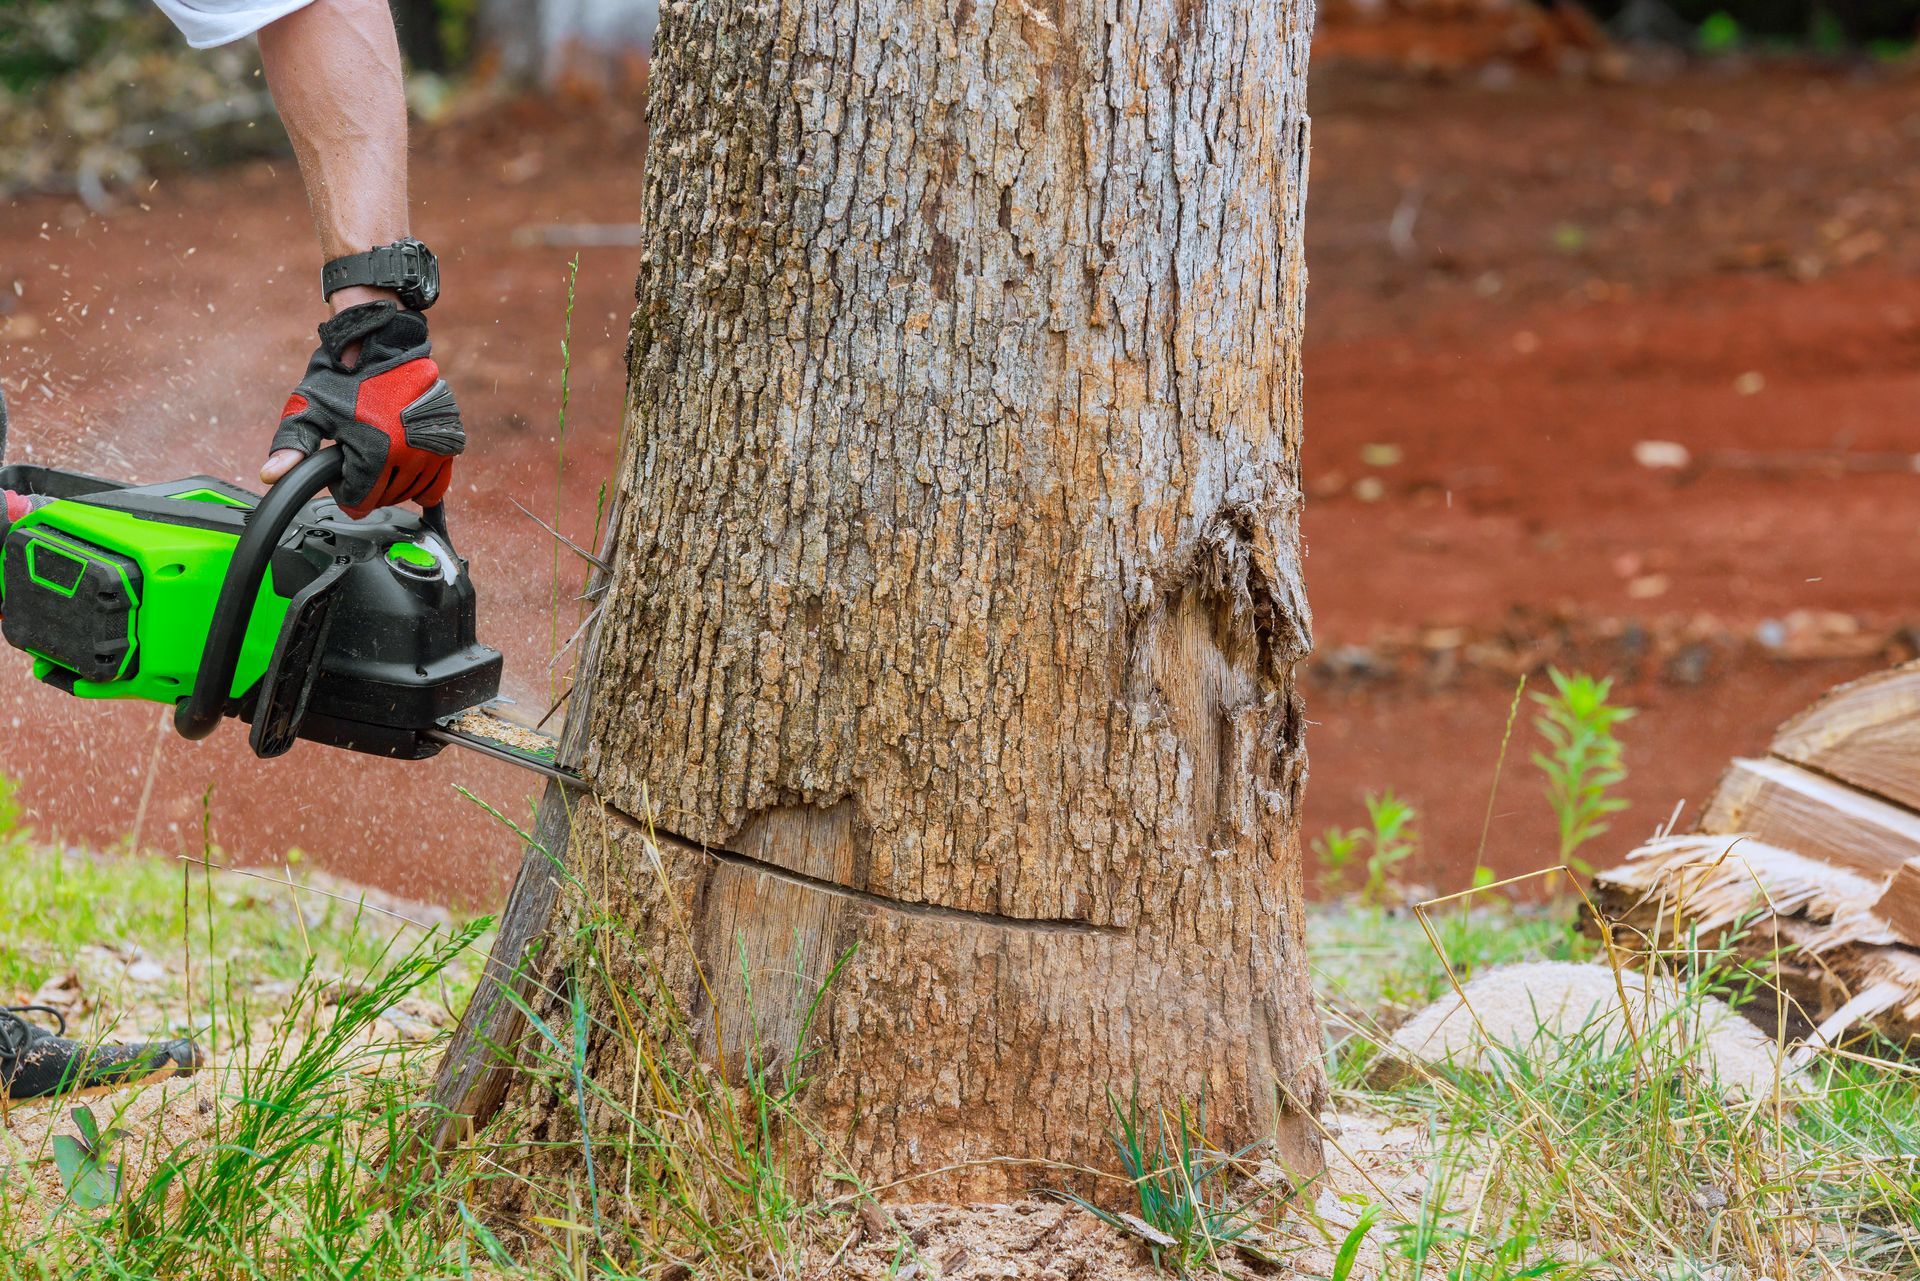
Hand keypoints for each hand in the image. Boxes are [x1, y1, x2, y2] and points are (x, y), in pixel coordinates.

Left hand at [268, 301, 464, 517]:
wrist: (380, 342)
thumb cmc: (341, 376)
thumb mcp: (308, 409)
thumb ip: (290, 447)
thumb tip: (270, 476)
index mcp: (374, 454)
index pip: (359, 503)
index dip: (343, 490)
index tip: (340, 467)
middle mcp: (409, 455)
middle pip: (385, 500)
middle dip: (368, 486)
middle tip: (357, 457)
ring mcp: (433, 448)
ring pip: (412, 492)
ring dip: (394, 483)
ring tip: (379, 455)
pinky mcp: (449, 440)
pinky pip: (438, 481)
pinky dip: (422, 480)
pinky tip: (406, 465)